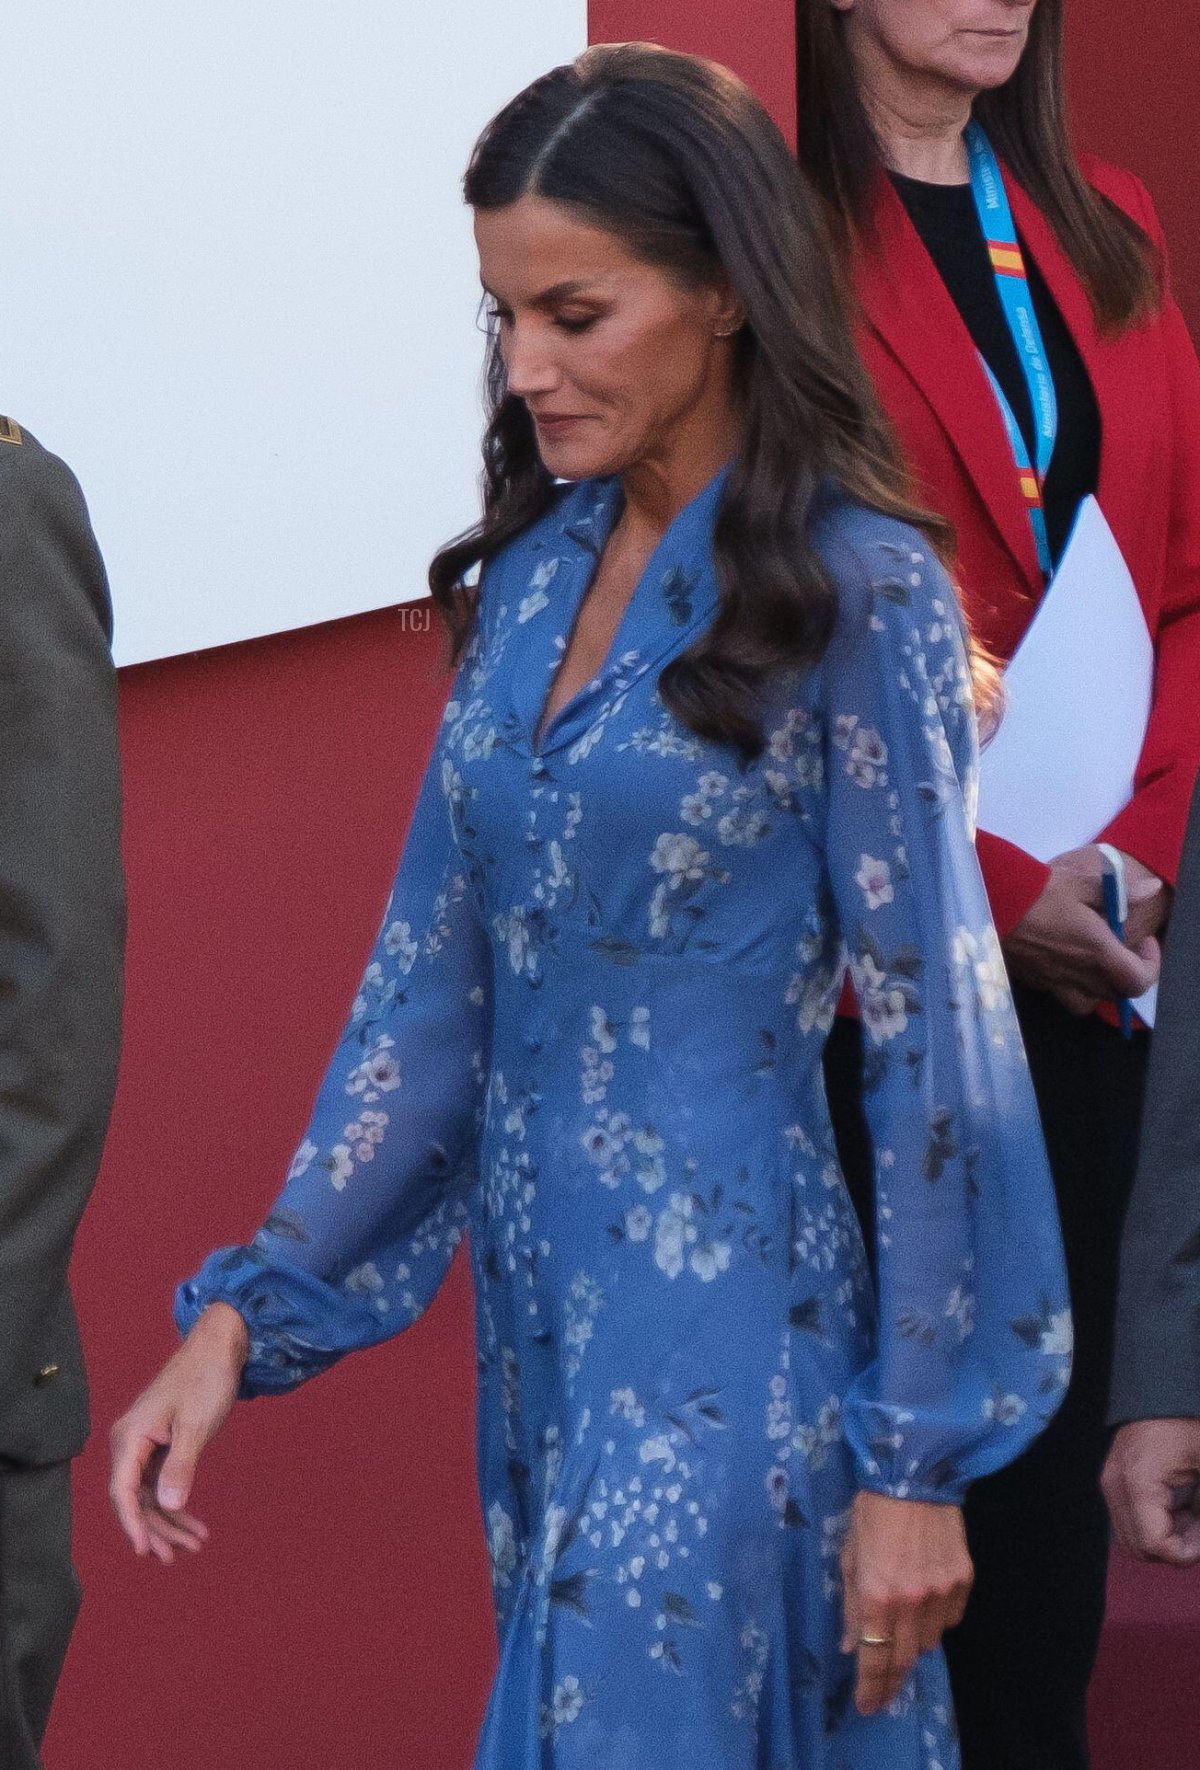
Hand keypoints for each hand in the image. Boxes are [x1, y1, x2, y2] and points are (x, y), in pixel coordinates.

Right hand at [109, 1302, 248, 1563]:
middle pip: (133, 1499)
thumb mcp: (197, 1425)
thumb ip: (180, 1467)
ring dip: (168, 1521)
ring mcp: (144, 1445)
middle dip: (154, 1529)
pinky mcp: (159, 1445)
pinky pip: (159, 1483)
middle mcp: (130, 1442)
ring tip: (193, 1545)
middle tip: (177, 1557)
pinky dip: (176, 1503)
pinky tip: (194, 1524)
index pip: (122, 1491)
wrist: (219, 1347)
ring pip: (147, 1495)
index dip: (132, 1524)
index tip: (144, 1551)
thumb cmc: (206, 1379)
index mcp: (130, 1436)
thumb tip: (167, 1506)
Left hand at [840, 1491, 972, 1714]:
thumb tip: (850, 1647)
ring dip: (913, 1643)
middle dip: (891, 1678)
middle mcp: (911, 1601)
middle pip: (904, 1658)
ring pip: (929, 1641)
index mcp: (877, 1594)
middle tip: (881, 1690)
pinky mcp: (964, 1580)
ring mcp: (941, 1592)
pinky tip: (925, 1601)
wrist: (914, 1475)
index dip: (871, 1688)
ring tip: (901, 1628)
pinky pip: (950, 1618)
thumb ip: (851, 1605)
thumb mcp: (849, 1556)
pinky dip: (936, 1619)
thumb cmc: (872, 1512)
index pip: (875, 1657)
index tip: (867, 1707)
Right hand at [1003, 846, 1162, 1015]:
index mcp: (1096, 952)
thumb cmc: (1038, 891)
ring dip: (1096, 986)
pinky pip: (1059, 992)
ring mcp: (1052, 981)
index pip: (1138, 981)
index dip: (1150, 966)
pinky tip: (1060, 957)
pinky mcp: (1032, 980)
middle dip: (1125, 973)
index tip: (1143, 942)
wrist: (988, 903)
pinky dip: (1068, 983)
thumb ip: (1119, 890)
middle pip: (1115, 993)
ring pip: (1087, 1002)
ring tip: (1090, 962)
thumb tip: (1151, 889)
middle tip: (1120, 946)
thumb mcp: (1081, 882)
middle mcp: (1077, 974)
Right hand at [1102, 1419, 1199, 1566]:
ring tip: (1192, 1518)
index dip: (1186, 1551)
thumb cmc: (1186, 1423)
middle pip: (1140, 1548)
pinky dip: (1155, 1525)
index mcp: (1137, 1484)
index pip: (1155, 1544)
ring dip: (1165, 1538)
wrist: (1158, 1391)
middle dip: (1174, 1548)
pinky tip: (1180, 1508)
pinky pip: (1130, 1521)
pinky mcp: (1112, 1481)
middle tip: (1199, 1529)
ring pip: (1133, 1539)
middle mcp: (1115, 1487)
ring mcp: (1110, 1484)